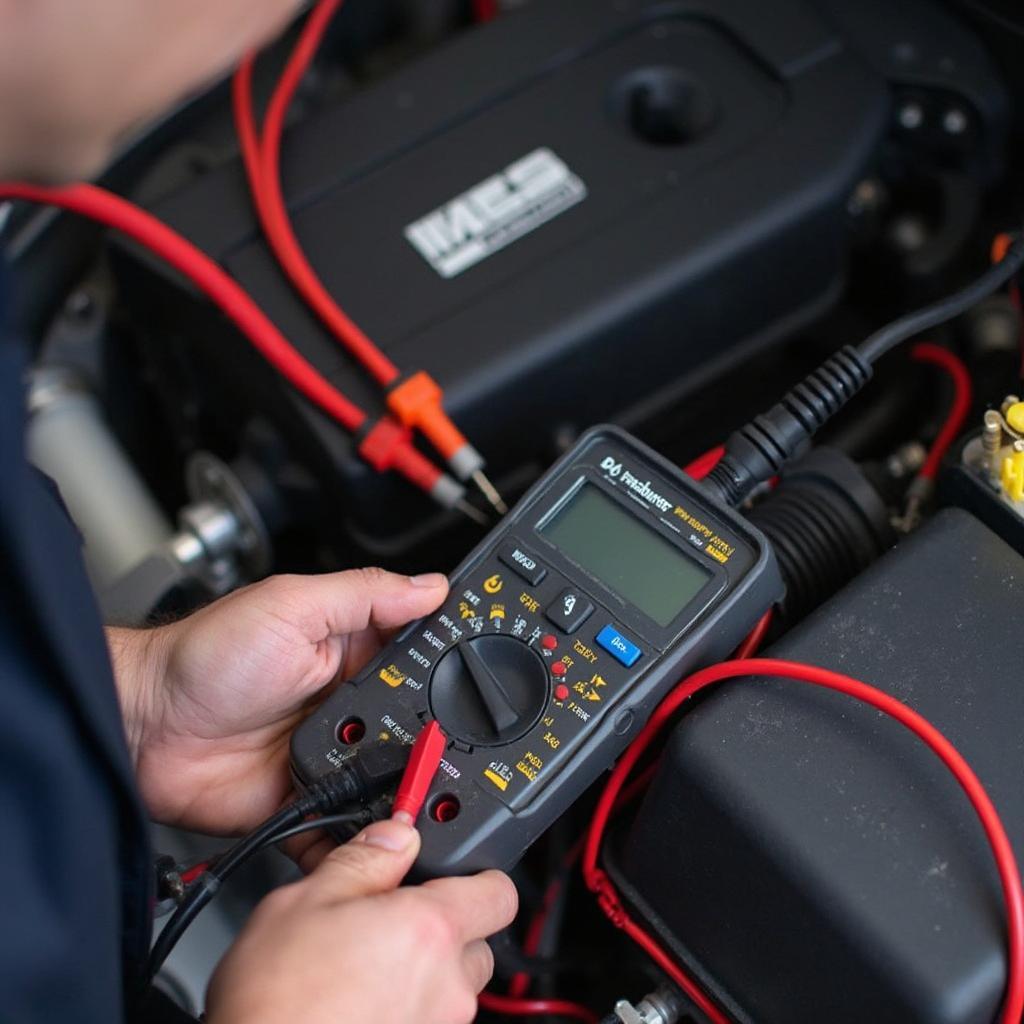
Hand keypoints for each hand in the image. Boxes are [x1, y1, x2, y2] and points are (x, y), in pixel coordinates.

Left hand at [109, 568, 447, 834]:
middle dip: (434, 738)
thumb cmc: (204, 656)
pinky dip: (365, 833)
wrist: (144, 727)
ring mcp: (331, 754)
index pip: (421, 656)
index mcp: (350, 650)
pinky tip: (381, 833)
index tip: (482, 677)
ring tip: (420, 793)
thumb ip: (363, 595)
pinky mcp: (309, 801)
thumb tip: (430, 584)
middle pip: (416, 724)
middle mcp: (348, 704)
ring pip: (391, 777)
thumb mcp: (290, 605)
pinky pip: (349, 822)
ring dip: (405, 786)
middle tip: (450, 747)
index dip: (451, 666)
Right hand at [206, 819, 516, 1023]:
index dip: (476, 875)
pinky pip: (431, 1018)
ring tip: (370, 965)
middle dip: (444, 927)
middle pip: (479, 941)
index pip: (499, 891)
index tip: (449, 872)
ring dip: (426, 971)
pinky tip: (363, 999)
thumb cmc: (276, 1002)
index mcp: (430, 931)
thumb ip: (363, 860)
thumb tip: (394, 836)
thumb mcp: (304, 901)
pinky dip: (409, 1007)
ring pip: (454, 985)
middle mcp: (448, 985)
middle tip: (392, 920)